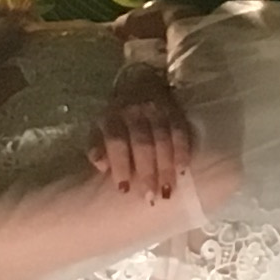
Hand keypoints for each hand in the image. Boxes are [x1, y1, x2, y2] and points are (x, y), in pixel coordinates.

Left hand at [90, 62, 194, 200]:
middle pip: (143, 143)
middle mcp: (135, 112)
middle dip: (147, 171)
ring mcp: (157, 110)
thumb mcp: (99, 127)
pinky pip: (181, 131)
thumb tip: (101, 167)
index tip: (124, 190)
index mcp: (112, 117)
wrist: (140, 82)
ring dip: (166, 166)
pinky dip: (183, 151)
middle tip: (151, 197)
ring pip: (163, 139)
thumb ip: (96, 147)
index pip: (116, 141)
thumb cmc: (117, 117)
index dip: (120, 165)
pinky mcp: (176, 111)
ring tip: (168, 190)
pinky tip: (183, 169)